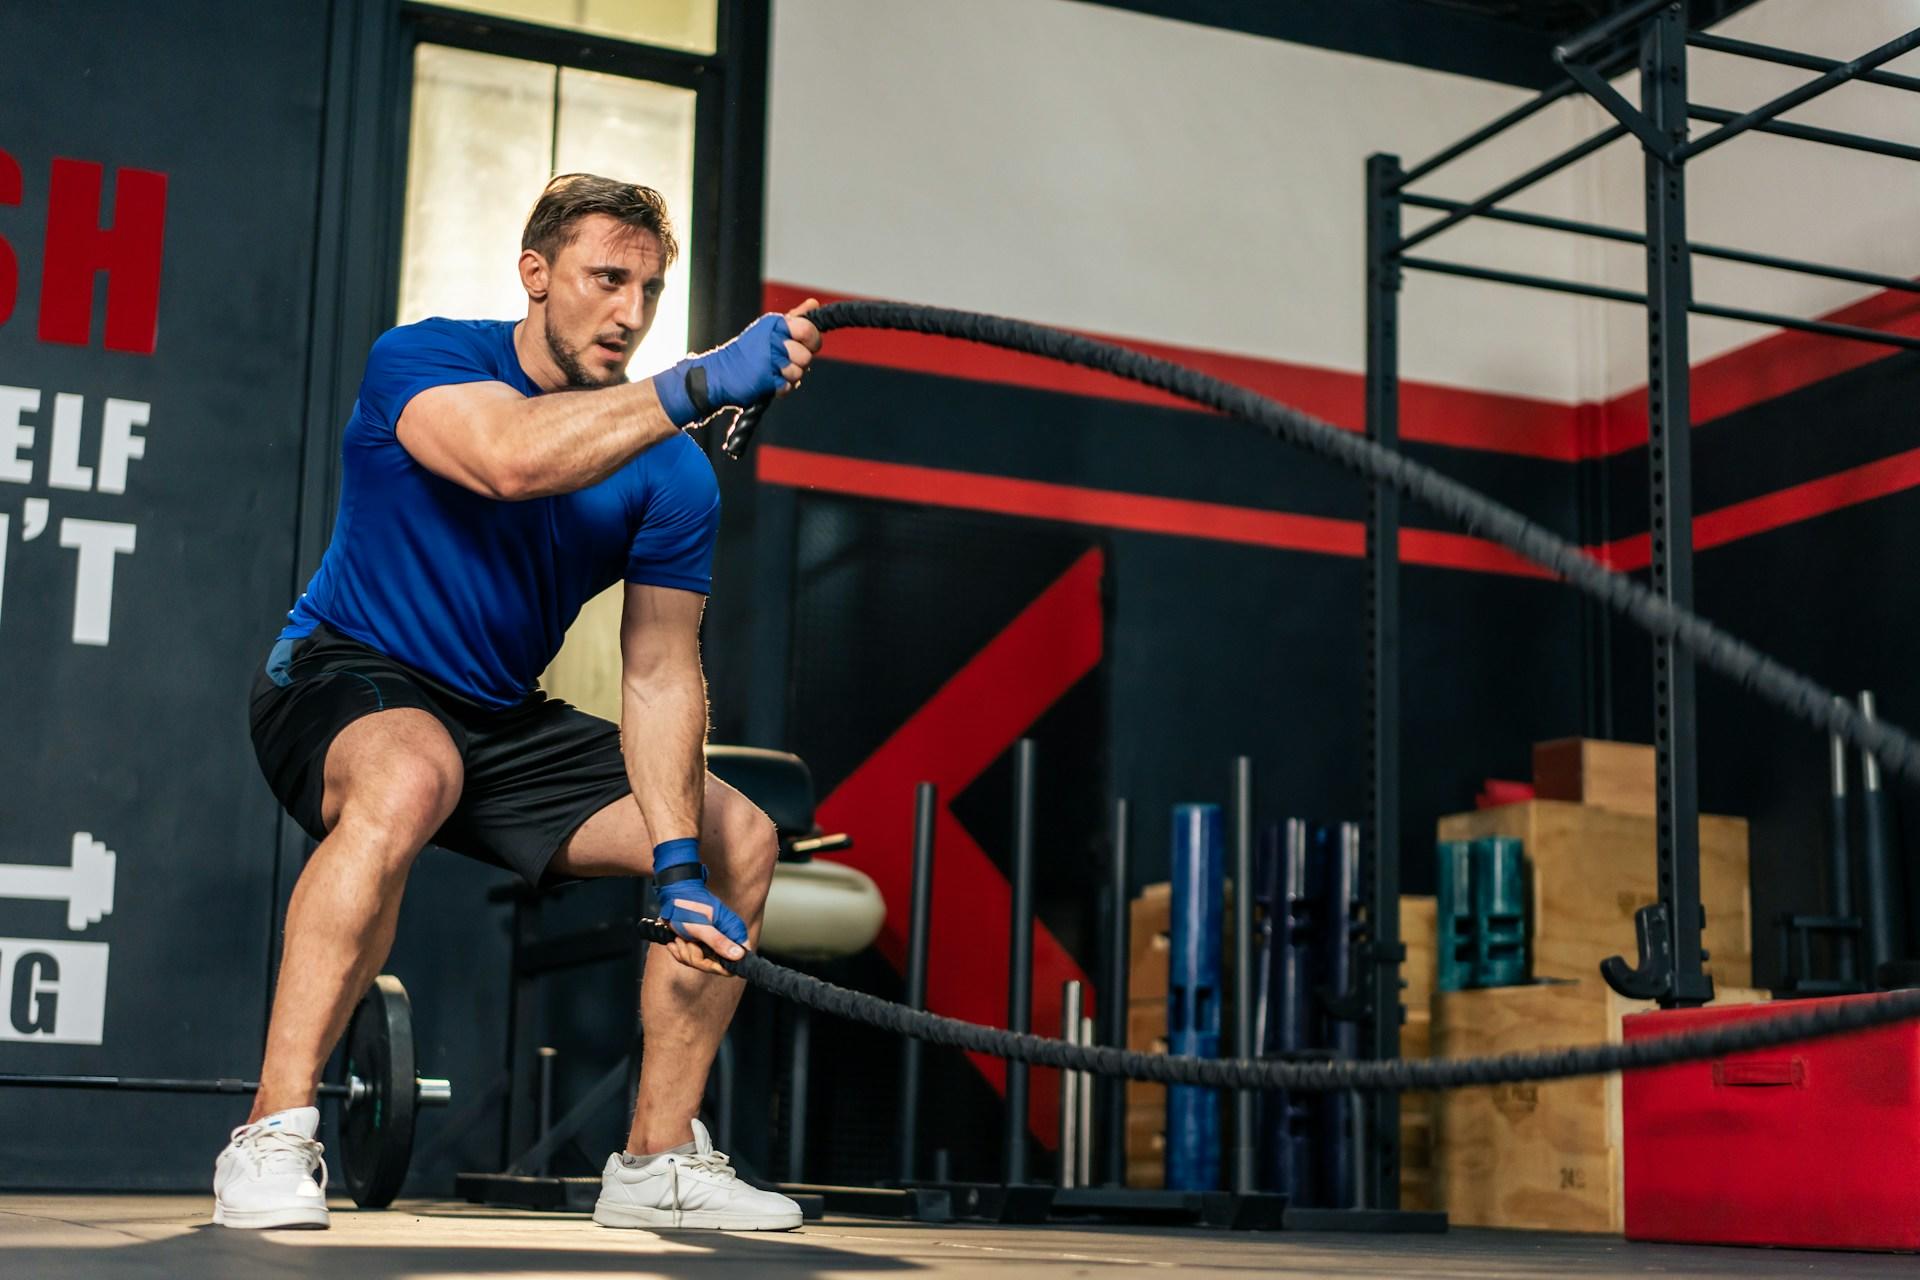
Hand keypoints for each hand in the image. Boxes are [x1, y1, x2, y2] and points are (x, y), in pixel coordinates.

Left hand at [652, 839, 748, 975]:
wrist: (671, 898)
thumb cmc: (687, 908)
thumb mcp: (701, 927)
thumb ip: (719, 942)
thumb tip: (739, 955)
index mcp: (733, 932)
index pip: (738, 960)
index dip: (721, 964)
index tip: (705, 957)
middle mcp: (726, 938)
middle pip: (717, 965)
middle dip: (696, 958)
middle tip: (687, 942)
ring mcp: (713, 942)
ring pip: (703, 963)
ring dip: (686, 953)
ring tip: (680, 938)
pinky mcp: (702, 945)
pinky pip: (693, 959)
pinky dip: (681, 952)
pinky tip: (676, 941)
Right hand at [654, 303, 820, 425]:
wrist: (719, 374)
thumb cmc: (748, 352)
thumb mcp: (769, 330)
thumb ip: (795, 318)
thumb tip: (813, 303)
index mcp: (774, 323)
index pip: (808, 329)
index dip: (811, 341)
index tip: (803, 345)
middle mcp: (772, 338)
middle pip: (806, 355)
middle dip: (799, 362)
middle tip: (784, 360)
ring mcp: (769, 359)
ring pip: (798, 373)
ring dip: (788, 376)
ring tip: (772, 371)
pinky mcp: (765, 379)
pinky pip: (787, 387)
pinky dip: (780, 388)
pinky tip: (768, 381)